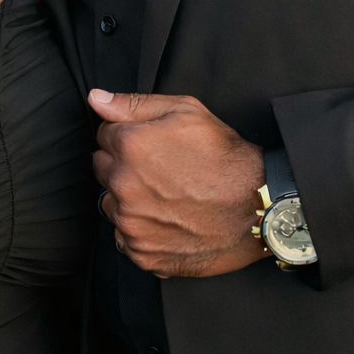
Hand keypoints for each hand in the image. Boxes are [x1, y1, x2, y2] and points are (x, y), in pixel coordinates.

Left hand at [90, 88, 270, 278]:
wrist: (257, 207)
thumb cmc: (224, 157)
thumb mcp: (185, 111)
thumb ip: (134, 103)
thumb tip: (96, 99)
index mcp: (130, 146)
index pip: (103, 135)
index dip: (126, 136)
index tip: (148, 144)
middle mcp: (124, 185)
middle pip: (102, 169)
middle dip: (122, 165)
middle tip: (157, 169)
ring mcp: (132, 224)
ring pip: (111, 204)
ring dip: (127, 199)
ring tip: (163, 196)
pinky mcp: (143, 254)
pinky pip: (125, 238)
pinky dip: (139, 230)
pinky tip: (166, 220)